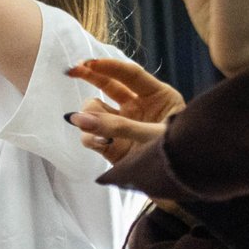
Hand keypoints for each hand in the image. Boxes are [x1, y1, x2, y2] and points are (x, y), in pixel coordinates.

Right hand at [65, 57, 183, 164]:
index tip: (88, 64)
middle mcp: (137, 107)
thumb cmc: (176, 154)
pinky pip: (89, 135)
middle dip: (90, 76)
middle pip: (109, 85)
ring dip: (89, 115)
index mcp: (157, 97)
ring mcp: (121, 125)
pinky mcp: (109, 144)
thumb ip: (117, 126)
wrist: (176, 185)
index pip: (130, 75)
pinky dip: (89, 137)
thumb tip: (78, 119)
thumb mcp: (152, 135)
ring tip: (93, 128)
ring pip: (94, 110)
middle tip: (72, 70)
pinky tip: (99, 143)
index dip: (110, 67)